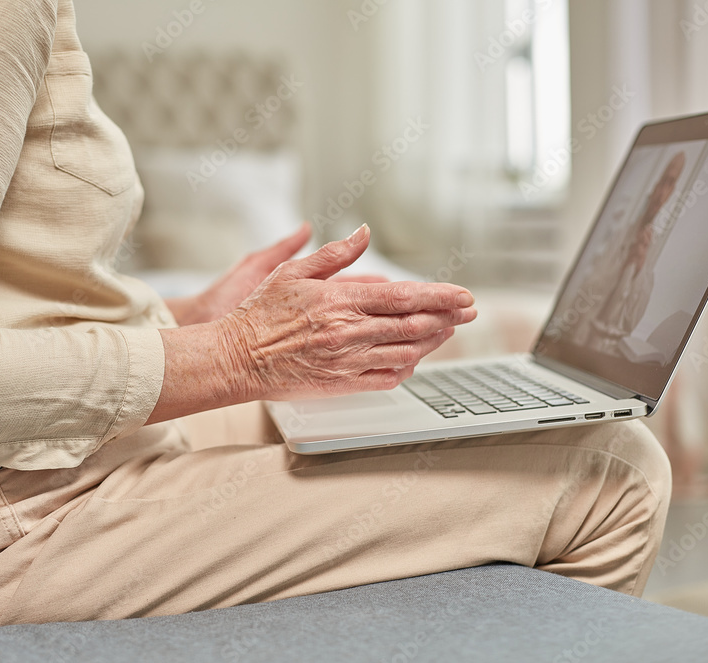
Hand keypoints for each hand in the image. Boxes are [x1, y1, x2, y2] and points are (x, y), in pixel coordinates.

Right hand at [146, 225, 475, 425]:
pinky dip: (408, 367)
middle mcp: (351, 331)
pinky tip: (415, 359)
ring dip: (434, 341)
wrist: (238, 358)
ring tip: (448, 330)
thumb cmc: (261, 314)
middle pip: (415, 324)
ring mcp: (349, 360)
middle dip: (449, 317)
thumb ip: (335, 254)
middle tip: (469, 312)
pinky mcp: (343, 383)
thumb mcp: (294, 271)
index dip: (441, 296)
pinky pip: (388, 377)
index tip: (464, 295)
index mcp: (342, 301)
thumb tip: (364, 233)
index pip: (405, 297)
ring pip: (408, 351)